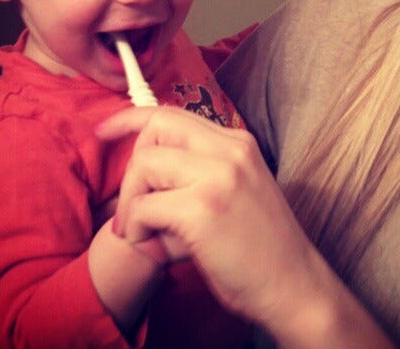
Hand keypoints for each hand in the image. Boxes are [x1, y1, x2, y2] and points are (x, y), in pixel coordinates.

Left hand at [95, 106, 319, 327]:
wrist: (294, 285)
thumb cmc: (259, 245)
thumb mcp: (236, 189)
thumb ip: (198, 169)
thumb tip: (142, 164)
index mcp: (237, 143)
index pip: (173, 113)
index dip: (131, 118)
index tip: (105, 129)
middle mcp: (230, 150)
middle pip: (154, 129)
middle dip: (132, 167)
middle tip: (136, 205)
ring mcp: (219, 176)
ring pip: (144, 165)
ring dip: (130, 201)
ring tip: (143, 229)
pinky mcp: (204, 209)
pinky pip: (143, 206)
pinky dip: (134, 227)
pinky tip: (150, 245)